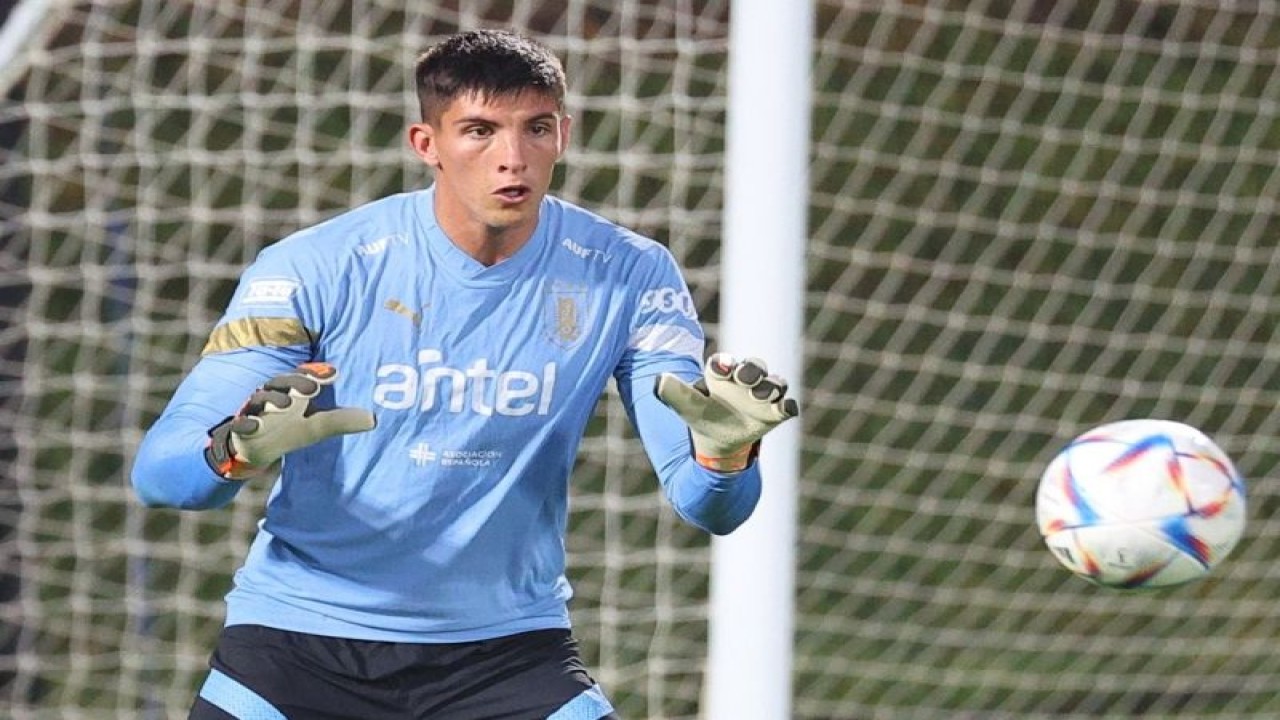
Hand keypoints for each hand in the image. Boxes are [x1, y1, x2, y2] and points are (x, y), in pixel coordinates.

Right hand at [205, 362, 375, 478]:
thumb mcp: (317, 427)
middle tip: (313, 387)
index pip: (302, 376)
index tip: (334, 373)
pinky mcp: (240, 429)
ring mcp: (254, 412)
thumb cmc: (288, 430)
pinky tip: (254, 425)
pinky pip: (240, 424)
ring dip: (272, 400)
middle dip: (295, 382)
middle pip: (280, 383)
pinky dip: (246, 423)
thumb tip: (373, 419)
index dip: (316, 373)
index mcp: (292, 392)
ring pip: (260, 400)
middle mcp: (272, 398)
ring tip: (287, 404)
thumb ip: (342, 420)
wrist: (253, 449)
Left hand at [655, 353, 798, 471]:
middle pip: (754, 366)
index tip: (721, 366)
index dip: (724, 362)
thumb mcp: (686, 405)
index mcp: (721, 374)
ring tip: (763, 394)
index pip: (723, 363)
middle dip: (751, 370)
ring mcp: (763, 394)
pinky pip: (787, 405)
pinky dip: (788, 405)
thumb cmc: (702, 416)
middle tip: (745, 377)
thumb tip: (659, 379)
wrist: (719, 439)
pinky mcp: (776, 411)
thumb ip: (673, 392)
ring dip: (772, 385)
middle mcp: (745, 380)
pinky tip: (786, 408)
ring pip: (774, 382)